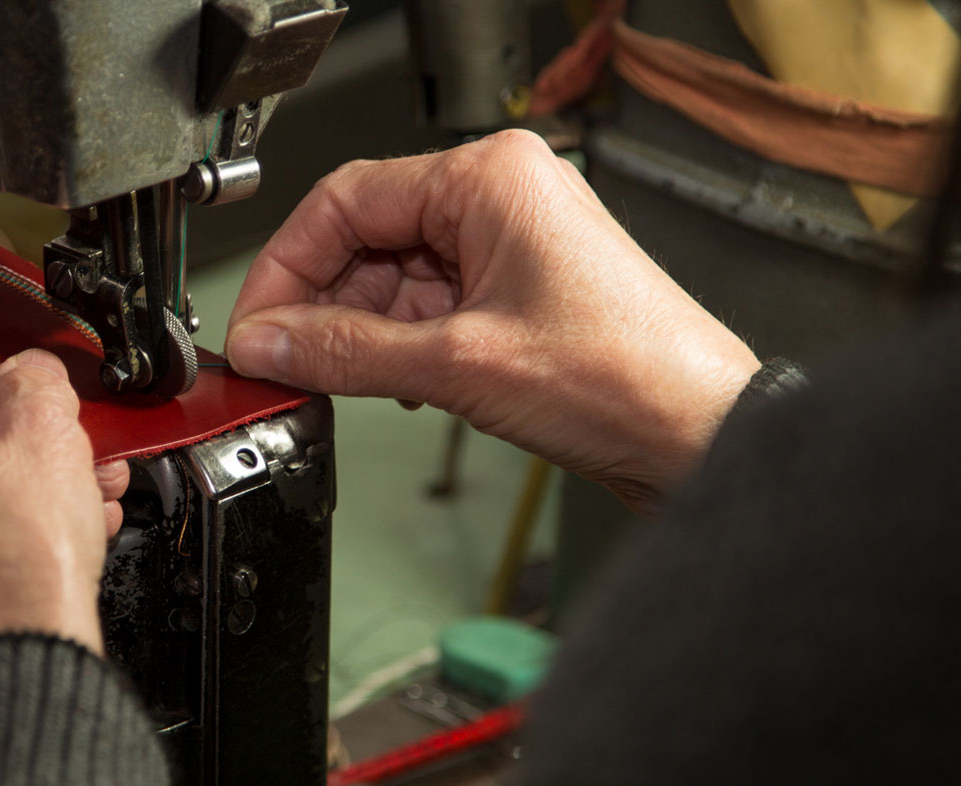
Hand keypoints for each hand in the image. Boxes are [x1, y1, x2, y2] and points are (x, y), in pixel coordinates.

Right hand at [225, 131, 757, 510]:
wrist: (705, 433)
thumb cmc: (628, 377)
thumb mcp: (458, 365)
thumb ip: (345, 352)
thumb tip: (268, 347)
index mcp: (490, 177)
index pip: (345, 200)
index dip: (286, 268)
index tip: (255, 328)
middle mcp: (499, 197)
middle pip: (365, 236)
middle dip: (319, 305)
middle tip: (280, 363)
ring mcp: (509, 245)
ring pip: (392, 276)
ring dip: (357, 332)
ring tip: (333, 382)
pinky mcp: (516, 292)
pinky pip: (427, 305)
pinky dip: (395, 344)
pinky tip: (388, 383)